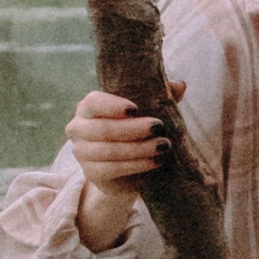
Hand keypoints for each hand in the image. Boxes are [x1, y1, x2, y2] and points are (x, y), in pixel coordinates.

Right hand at [66, 81, 181, 251]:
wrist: (128, 170)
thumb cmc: (136, 132)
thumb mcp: (147, 112)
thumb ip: (160, 97)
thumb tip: (180, 85)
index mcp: (88, 107)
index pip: (94, 102)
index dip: (113, 106)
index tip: (136, 109)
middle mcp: (78, 127)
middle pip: (103, 128)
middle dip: (133, 128)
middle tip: (159, 127)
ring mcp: (81, 152)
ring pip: (108, 150)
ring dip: (139, 149)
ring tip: (163, 146)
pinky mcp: (90, 173)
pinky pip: (112, 169)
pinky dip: (136, 166)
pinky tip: (155, 162)